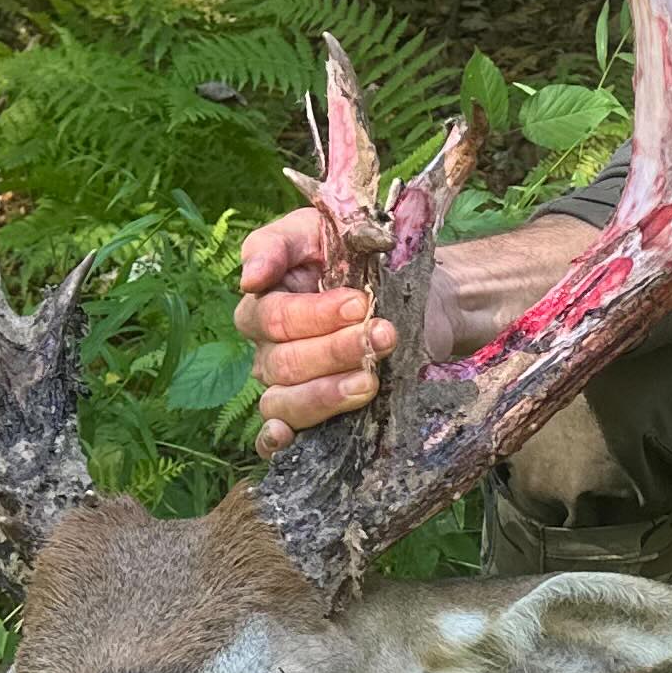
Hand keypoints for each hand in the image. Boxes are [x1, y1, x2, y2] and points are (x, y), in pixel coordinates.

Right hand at [234, 209, 456, 456]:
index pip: (272, 318)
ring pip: (284, 401)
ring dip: (327, 392)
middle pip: (283, 362)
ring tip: (369, 382)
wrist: (423, 297)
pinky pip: (274, 437)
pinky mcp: (311, 414)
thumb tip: (249, 278)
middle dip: (335, 350)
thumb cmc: (364, 258)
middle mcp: (268, 349)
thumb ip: (279, 245)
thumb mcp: (323, 231)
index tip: (361, 302)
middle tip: (381, 335)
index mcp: (266, 302)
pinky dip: (275, 441)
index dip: (314, 314)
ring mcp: (286, 386)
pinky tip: (288, 439)